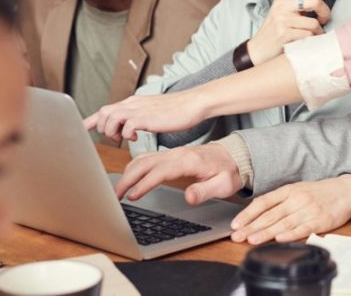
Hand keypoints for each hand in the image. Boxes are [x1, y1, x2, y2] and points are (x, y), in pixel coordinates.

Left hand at [84, 88, 207, 143]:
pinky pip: (126, 127)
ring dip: (113, 132)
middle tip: (116, 138)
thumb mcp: (152, 111)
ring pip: (110, 118)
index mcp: (133, 102)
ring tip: (125, 138)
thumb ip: (138, 117)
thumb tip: (130, 126)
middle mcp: (132, 104)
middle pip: (103, 113)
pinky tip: (137, 137)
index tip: (80, 130)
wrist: (193, 103)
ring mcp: (139, 109)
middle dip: (103, 128)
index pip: (105, 110)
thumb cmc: (176, 110)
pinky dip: (127, 134)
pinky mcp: (147, 117)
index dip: (90, 121)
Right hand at [115, 142, 241, 202]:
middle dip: (128, 178)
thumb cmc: (229, 171)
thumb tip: (188, 197)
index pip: (161, 170)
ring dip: (129, 172)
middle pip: (146, 162)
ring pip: (144, 158)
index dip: (145, 183)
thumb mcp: (223, 184)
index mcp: (189, 160)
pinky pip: (148, 158)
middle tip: (116, 195)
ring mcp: (174, 153)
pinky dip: (135, 166)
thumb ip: (206, 191)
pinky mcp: (171, 156)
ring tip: (118, 190)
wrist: (235, 156)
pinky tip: (129, 177)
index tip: (133, 196)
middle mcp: (178, 154)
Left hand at [230, 175, 350, 243]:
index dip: (248, 213)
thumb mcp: (298, 189)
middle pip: (270, 214)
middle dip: (251, 226)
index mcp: (290, 190)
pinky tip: (279, 239)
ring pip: (283, 223)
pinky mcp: (319, 221)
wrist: (346, 190)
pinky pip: (302, 229)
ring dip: (266, 233)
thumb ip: (280, 200)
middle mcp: (297, 199)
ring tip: (251, 239)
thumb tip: (258, 213)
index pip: (264, 201)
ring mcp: (308, 210)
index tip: (236, 223)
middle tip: (237, 236)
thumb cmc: (319, 192)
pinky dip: (290, 235)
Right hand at [248, 0, 330, 64]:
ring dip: (317, 31)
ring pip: (314, 23)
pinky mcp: (285, 34)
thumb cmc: (276, 28)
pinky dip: (311, 40)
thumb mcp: (284, 10)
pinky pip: (309, 35)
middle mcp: (281, 6)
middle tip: (324, 18)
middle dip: (325, 11)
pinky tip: (305, 41)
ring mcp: (282, 20)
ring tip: (312, 34)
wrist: (259, 49)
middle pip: (314, 1)